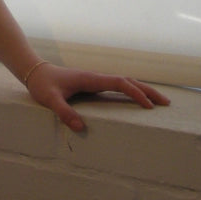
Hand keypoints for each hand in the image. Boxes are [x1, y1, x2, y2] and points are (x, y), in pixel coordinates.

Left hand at [24, 61, 169, 132]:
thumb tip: (80, 128)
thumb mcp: (50, 100)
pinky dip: (131, 90)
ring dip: (142, 89)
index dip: (135, 93)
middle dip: (147, 90)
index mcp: (90, 79)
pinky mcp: (92, 84)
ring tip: (158, 101)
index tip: (148, 105)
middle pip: (128, 80)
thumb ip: (64, 112)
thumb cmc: (42, 85)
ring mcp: (95, 80)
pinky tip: (136, 98)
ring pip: (124, 82)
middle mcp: (96, 78)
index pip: (119, 83)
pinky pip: (117, 86)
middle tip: (166, 103)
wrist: (34, 72)